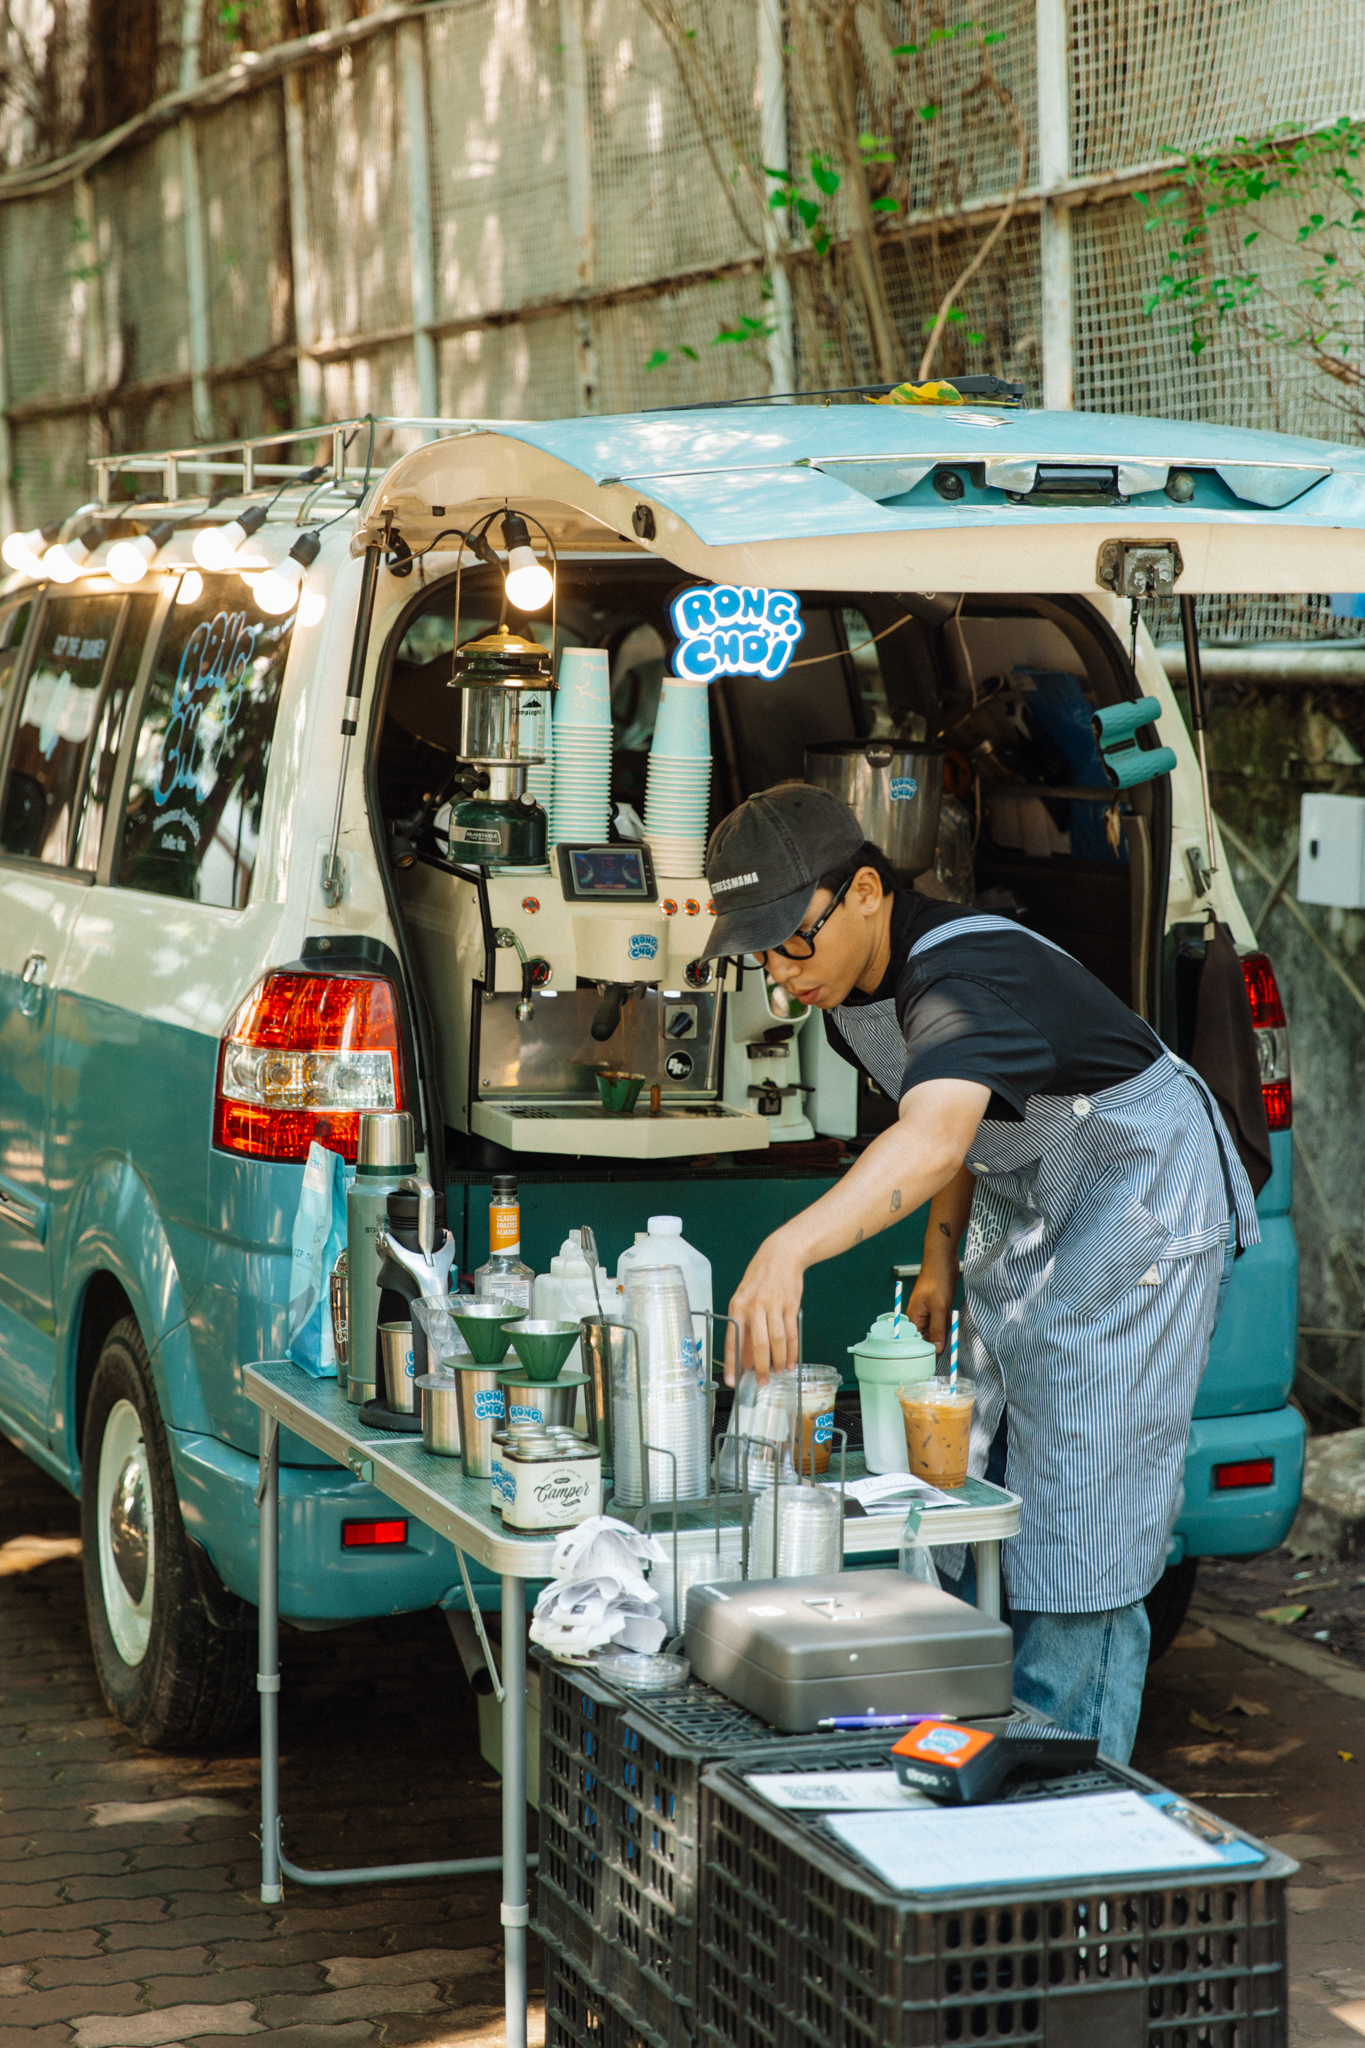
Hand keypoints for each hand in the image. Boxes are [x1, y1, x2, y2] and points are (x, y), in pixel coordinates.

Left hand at [724, 1230, 805, 1384]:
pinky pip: (791, 1333)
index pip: (733, 1340)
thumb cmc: (760, 1278)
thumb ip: (744, 1329)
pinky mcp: (791, 1305)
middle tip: (762, 1382)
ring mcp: (774, 1305)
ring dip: (779, 1360)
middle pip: (758, 1344)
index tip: (732, 1380)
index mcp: (738, 1305)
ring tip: (779, 1372)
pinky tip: (791, 1361)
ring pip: (777, 1340)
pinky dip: (792, 1351)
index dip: (732, 1363)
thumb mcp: (744, 1299)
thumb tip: (744, 1358)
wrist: (782, 1254)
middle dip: (760, 1367)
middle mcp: (754, 1305)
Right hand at [905, 1250, 958, 1353]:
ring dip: (942, 1336)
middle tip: (946, 1358)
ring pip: (934, 1332)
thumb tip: (936, 1349)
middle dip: (935, 1346)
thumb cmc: (937, 1280)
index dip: (926, 1354)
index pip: (917, 1343)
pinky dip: (946, 1327)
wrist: (943, 1260)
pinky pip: (940, 1324)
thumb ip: (938, 1329)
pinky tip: (951, 1328)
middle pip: (925, 1339)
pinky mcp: (936, 1309)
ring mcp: (927, 1313)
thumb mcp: (939, 1307)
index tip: (935, 1366)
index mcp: (912, 1318)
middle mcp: (917, 1317)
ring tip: (950, 1346)